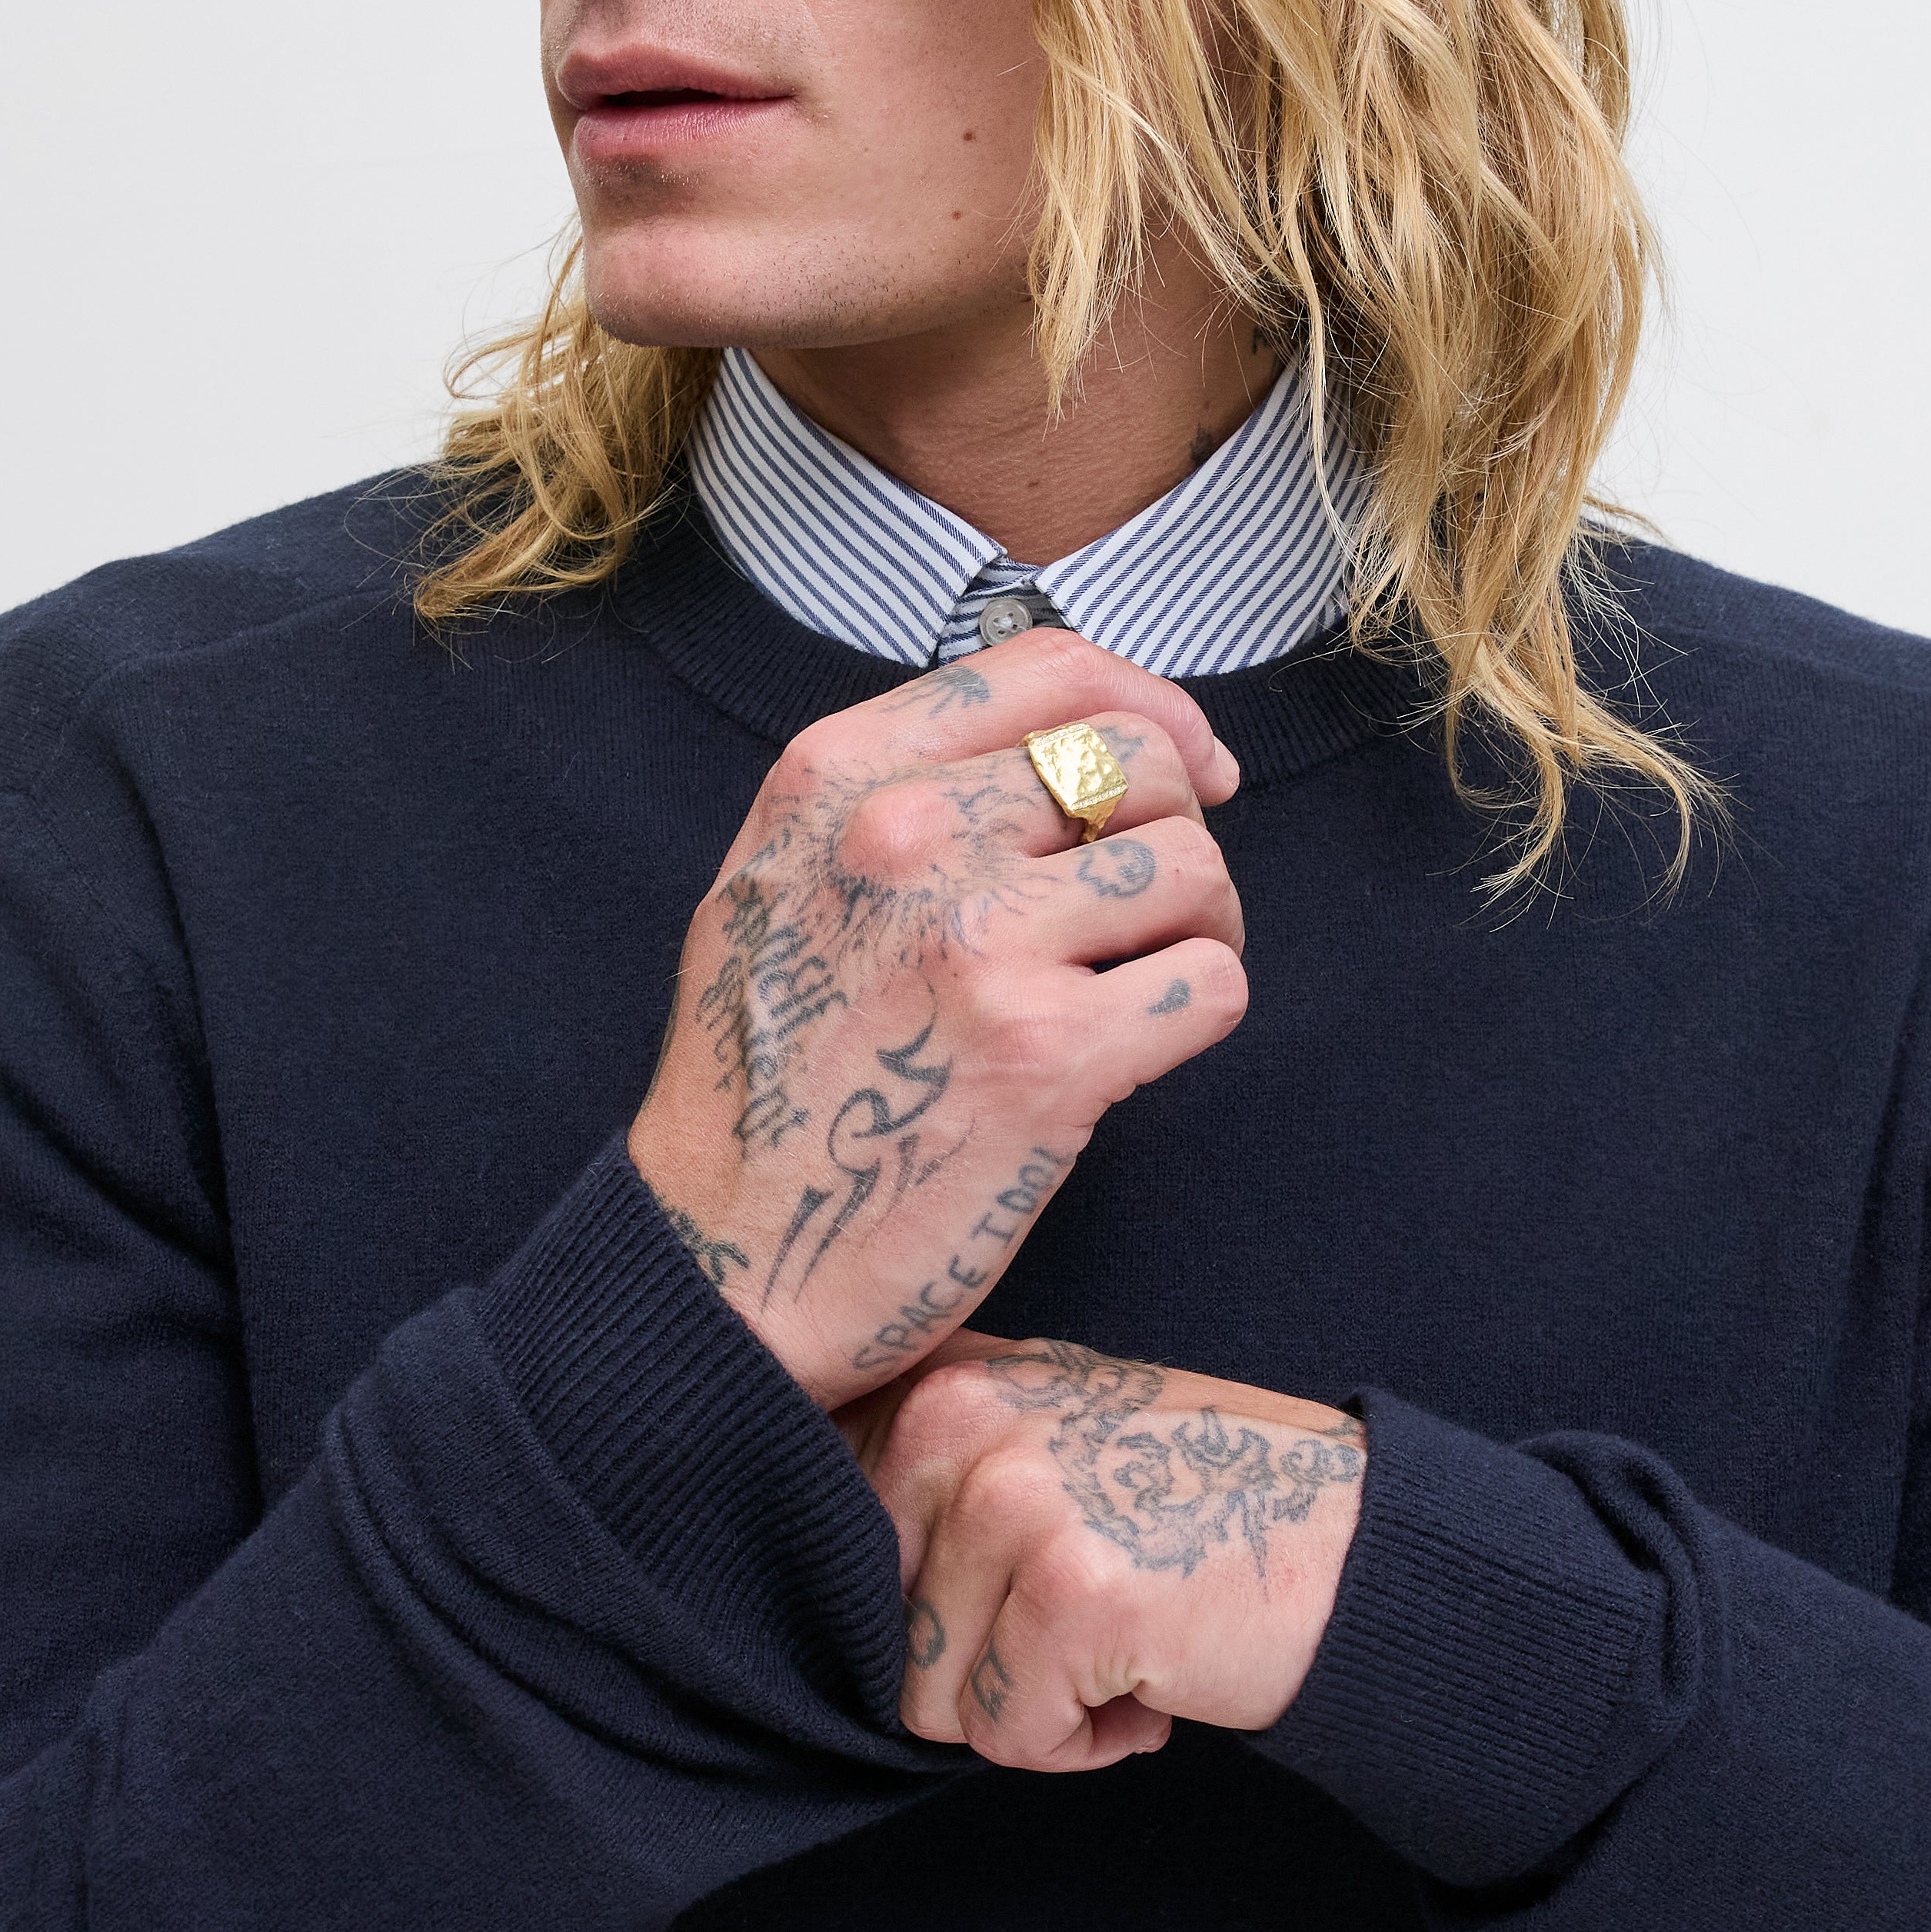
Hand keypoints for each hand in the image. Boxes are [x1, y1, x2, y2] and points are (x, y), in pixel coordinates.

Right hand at [627, 633, 1246, 1408]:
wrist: (721, 1263)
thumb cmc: (761, 1086)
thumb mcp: (776, 886)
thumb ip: (892, 796)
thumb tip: (1073, 743)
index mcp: (835, 779)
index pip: (1049, 668)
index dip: (1149, 707)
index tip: (1182, 767)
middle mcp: (905, 838)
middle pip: (1139, 762)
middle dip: (1179, 829)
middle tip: (1159, 910)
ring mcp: (978, 945)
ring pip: (1191, 868)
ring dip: (1203, 926)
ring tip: (1149, 982)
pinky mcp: (1049, 1056)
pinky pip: (1210, 985)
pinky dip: (1198, 1014)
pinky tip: (1140, 1051)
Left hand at [845, 1335, 1365, 1770]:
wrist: (1358, 1550)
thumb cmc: (1199, 1515)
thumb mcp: (1049, 1442)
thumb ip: (934, 1474)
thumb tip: (804, 1568)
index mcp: (944, 1382)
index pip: (829, 1545)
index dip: (919, 1605)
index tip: (1015, 1588)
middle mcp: (963, 1421)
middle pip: (875, 1631)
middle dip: (977, 1664)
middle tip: (1088, 1621)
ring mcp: (1015, 1504)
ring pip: (930, 1698)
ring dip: (1033, 1709)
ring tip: (1123, 1646)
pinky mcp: (1070, 1596)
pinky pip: (1009, 1738)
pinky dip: (1083, 1744)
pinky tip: (1152, 1685)